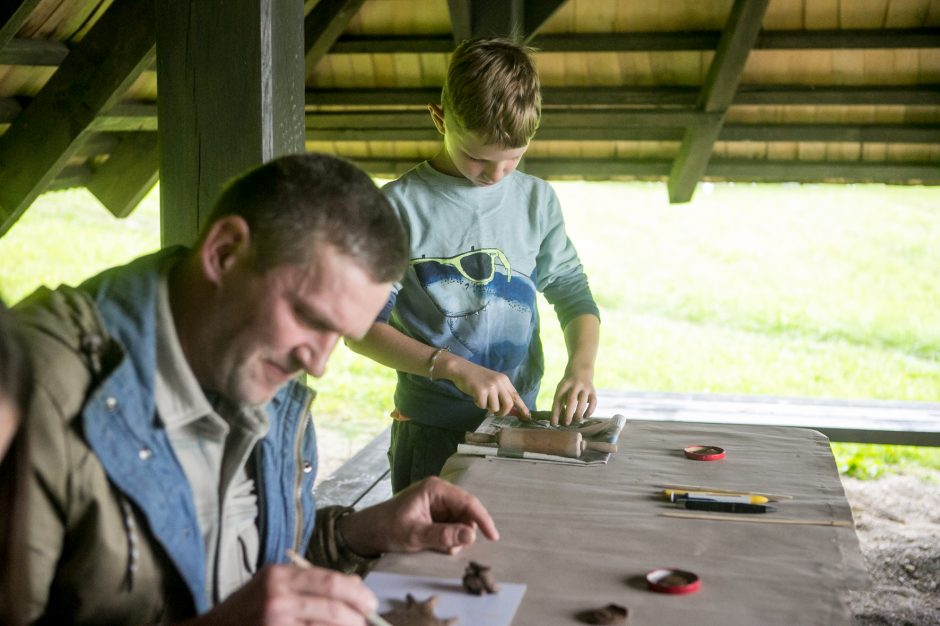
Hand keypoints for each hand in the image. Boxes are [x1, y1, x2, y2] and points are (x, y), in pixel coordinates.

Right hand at [179, 564, 376, 625]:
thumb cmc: (244, 611)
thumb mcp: (272, 586)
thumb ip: (308, 584)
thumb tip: (354, 587)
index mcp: (279, 575)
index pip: (329, 580)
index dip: (356, 593)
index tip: (370, 602)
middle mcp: (277, 597)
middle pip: (332, 606)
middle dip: (356, 617)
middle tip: (366, 621)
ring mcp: (276, 622)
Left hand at [339, 476, 498, 556]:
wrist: (368, 532)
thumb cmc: (388, 528)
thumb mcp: (416, 535)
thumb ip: (444, 535)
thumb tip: (471, 536)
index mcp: (435, 489)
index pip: (467, 502)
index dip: (482, 519)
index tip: (493, 537)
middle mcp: (439, 492)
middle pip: (466, 511)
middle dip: (465, 531)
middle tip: (452, 548)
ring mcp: (437, 503)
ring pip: (461, 520)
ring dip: (457, 536)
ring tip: (442, 548)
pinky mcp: (435, 514)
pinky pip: (452, 525)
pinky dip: (450, 537)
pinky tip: (440, 545)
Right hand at [438, 352, 529, 417]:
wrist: (462, 369)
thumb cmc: (476, 377)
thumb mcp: (492, 381)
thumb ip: (501, 392)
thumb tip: (510, 408)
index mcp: (504, 380)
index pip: (516, 395)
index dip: (522, 407)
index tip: (528, 416)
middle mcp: (500, 382)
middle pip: (508, 404)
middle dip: (503, 412)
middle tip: (496, 413)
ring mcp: (491, 386)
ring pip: (495, 408)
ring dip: (488, 407)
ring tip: (482, 399)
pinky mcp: (481, 391)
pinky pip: (483, 406)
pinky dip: (478, 404)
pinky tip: (475, 396)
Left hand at [551, 365, 596, 424]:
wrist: (581, 369)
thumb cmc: (568, 384)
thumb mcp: (562, 389)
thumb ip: (561, 401)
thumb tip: (558, 419)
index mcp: (563, 385)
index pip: (558, 400)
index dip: (555, 412)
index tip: (553, 423)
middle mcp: (574, 385)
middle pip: (571, 400)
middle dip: (568, 413)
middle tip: (566, 424)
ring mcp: (585, 387)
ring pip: (582, 402)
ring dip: (579, 413)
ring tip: (576, 420)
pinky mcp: (593, 390)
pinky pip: (593, 402)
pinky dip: (590, 411)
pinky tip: (585, 416)